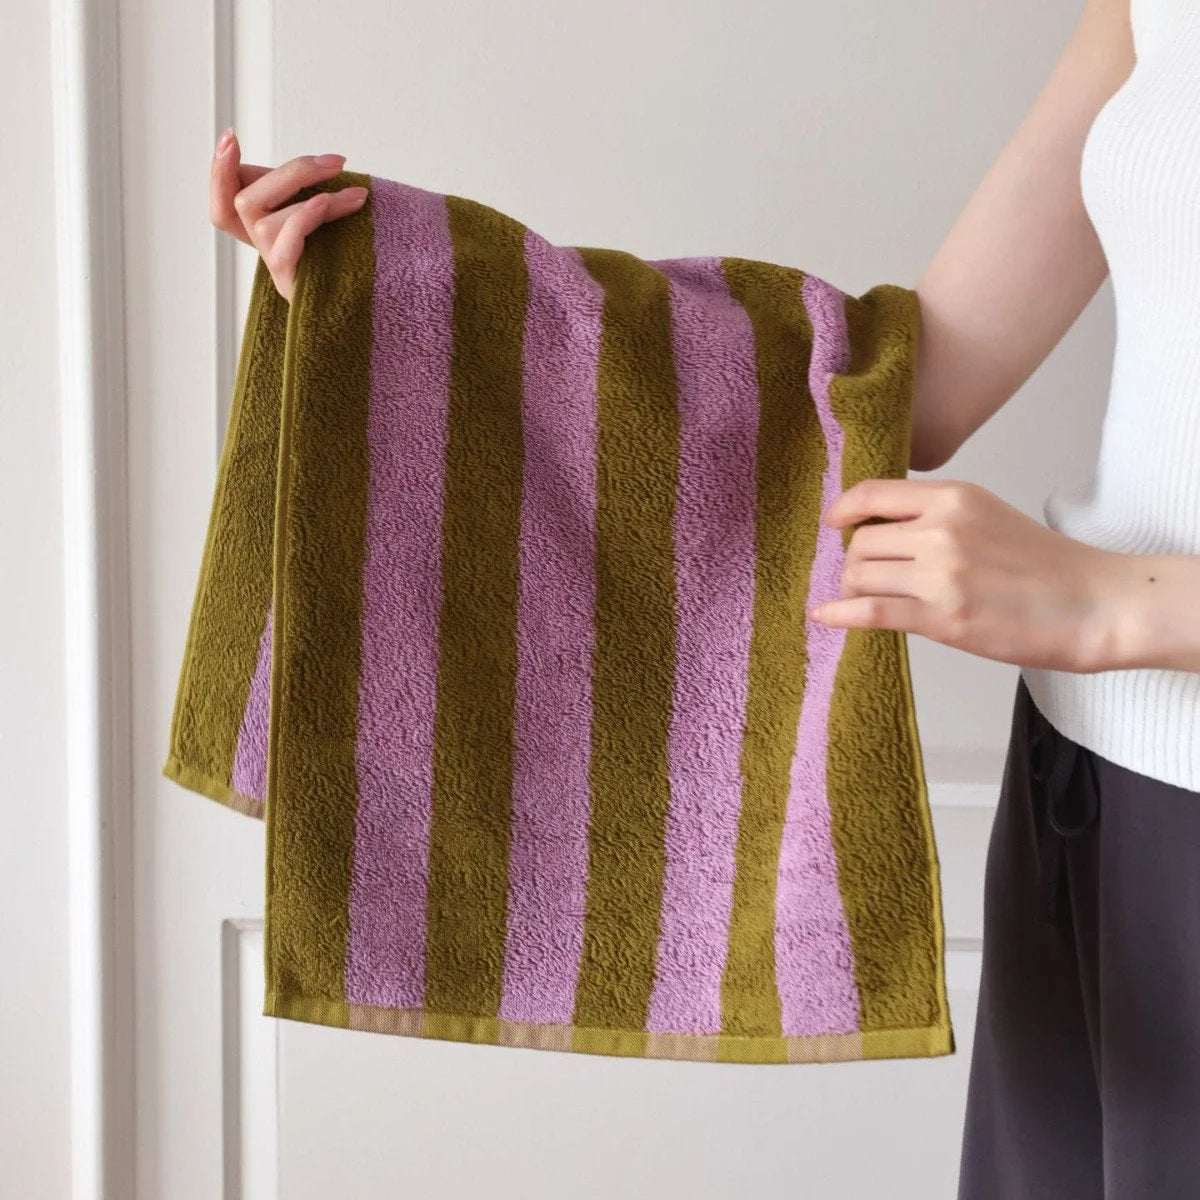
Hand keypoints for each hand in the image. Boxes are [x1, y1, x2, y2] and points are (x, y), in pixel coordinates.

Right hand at [209, 128, 367, 301]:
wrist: (373, 303)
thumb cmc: (353, 256)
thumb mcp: (325, 216)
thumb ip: (302, 193)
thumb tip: (311, 165)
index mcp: (264, 226)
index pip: (224, 200)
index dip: (219, 172)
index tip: (230, 137)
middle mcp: (262, 246)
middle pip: (243, 202)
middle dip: (289, 172)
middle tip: (335, 163)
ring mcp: (273, 266)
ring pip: (262, 220)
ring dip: (307, 193)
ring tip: (353, 194)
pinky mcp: (289, 283)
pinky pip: (281, 246)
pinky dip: (302, 218)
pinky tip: (327, 204)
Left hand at [808, 478, 1132, 672]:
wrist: (1091, 604)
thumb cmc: (1045, 565)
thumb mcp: (988, 516)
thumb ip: (937, 515)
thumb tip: (882, 527)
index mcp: (953, 498)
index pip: (874, 493)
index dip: (844, 509)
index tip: (834, 522)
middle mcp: (942, 530)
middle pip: (861, 541)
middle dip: (854, 561)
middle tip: (864, 577)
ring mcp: (941, 575)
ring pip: (859, 575)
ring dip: (852, 590)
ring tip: (866, 598)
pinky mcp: (942, 617)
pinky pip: (869, 612)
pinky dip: (839, 614)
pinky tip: (824, 616)